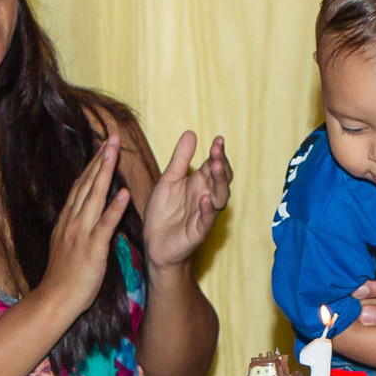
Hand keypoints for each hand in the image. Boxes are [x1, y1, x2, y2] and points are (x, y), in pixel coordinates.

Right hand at [38, 134, 130, 319]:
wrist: (55, 300)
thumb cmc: (65, 276)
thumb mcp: (68, 243)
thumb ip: (77, 225)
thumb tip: (85, 211)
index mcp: (69, 220)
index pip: (81, 186)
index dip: (93, 164)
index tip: (103, 145)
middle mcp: (73, 221)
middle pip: (87, 184)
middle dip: (100, 159)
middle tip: (111, 137)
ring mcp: (81, 234)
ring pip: (94, 197)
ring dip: (105, 173)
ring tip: (115, 152)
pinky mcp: (92, 249)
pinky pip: (105, 226)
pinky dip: (114, 209)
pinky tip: (124, 194)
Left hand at [143, 132, 231, 268]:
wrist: (154, 242)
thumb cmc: (163, 212)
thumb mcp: (168, 180)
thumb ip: (180, 159)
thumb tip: (191, 133)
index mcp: (200, 183)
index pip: (214, 166)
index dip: (218, 153)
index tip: (218, 140)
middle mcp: (206, 196)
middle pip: (221, 179)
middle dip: (221, 165)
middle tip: (217, 151)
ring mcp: (204, 213)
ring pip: (220, 197)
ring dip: (219, 182)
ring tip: (216, 167)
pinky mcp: (198, 230)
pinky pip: (207, 219)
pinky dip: (207, 209)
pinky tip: (205, 199)